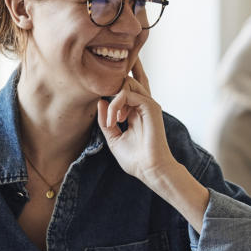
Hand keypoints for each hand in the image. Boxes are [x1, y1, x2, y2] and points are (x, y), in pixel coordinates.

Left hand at [97, 58, 174, 185]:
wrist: (150, 170)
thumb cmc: (135, 159)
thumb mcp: (113, 137)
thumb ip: (106, 120)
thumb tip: (100, 101)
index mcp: (136, 112)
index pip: (124, 90)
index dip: (109, 93)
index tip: (105, 118)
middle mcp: (143, 105)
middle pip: (126, 80)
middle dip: (110, 88)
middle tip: (108, 115)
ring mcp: (148, 104)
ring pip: (126, 82)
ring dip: (112, 100)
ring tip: (112, 122)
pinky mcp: (150, 106)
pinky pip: (127, 94)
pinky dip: (115, 106)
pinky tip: (115, 121)